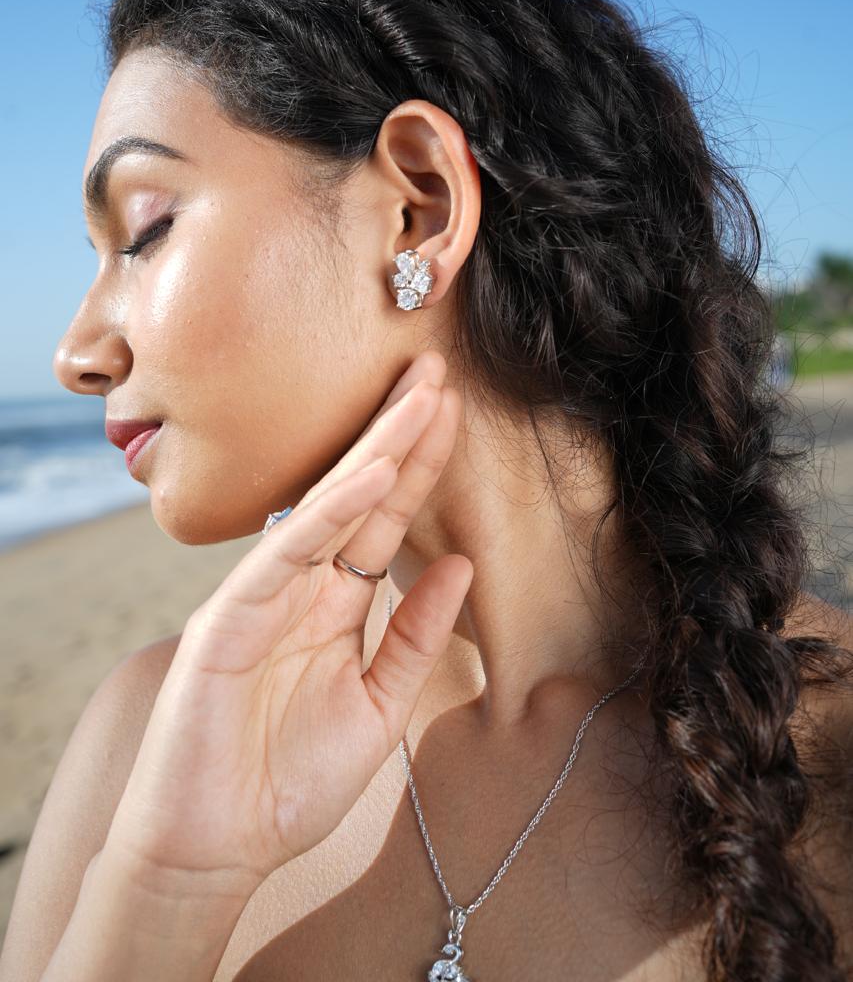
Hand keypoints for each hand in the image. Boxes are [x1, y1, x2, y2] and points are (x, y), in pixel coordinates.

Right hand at [102, 350, 471, 899]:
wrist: (217, 848)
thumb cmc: (289, 781)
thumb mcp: (379, 705)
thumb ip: (416, 635)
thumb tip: (463, 564)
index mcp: (336, 602)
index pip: (386, 519)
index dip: (421, 467)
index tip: (455, 412)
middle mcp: (303, 585)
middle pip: (361, 493)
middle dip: (401, 433)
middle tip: (438, 372)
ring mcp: (265, 593)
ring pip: (327, 506)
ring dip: (376, 451)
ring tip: (420, 398)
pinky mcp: (230, 615)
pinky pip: (287, 553)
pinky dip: (329, 512)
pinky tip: (370, 473)